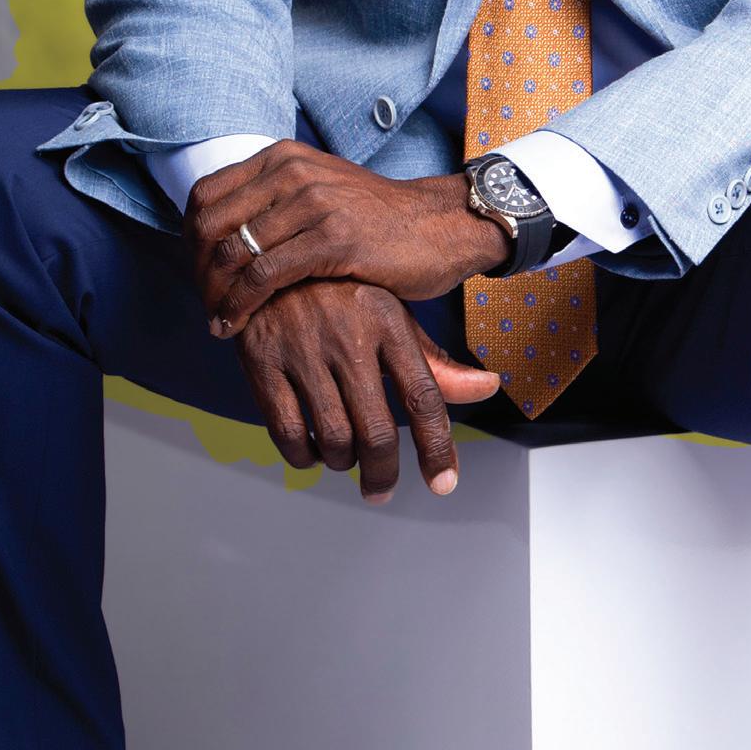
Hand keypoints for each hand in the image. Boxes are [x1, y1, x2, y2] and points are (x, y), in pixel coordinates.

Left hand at [192, 138, 506, 331]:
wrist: (440, 227)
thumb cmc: (377, 222)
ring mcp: (313, 202)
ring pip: (233, 253)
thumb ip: (273, 203)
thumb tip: (219, 233)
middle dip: (197, 273)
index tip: (196, 275)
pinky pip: (263, 277)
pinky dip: (239, 306)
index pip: (204, 196)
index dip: (189, 241)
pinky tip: (235, 326)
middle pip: (210, 225)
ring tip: (216, 321)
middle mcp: (292, 171)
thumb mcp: (318, 194)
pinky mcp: (332, 238)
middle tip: (203, 305)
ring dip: (214, 296)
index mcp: (282, 157)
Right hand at [236, 281, 499, 500]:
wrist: (267, 260)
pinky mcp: (262, 362)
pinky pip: (287, 432)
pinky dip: (304, 456)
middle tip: (381, 489)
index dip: (437, 449)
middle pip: (377, 430)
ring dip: (343, 463)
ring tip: (346, 459)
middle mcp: (348, 336)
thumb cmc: (341, 294)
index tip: (443, 484)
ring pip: (333, 438)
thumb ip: (436, 361)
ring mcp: (303, 350)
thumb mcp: (392, 316)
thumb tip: (488, 387)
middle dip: (384, 473)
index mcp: (388, 322)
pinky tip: (312, 450)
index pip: (424, 398)